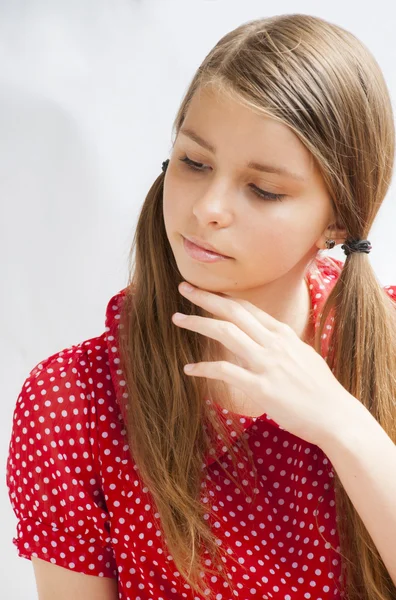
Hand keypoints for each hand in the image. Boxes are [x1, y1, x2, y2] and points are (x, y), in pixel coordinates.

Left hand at [171, 280, 359, 447]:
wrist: (336, 416)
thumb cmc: (320, 389)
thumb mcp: (302, 355)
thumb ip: (281, 344)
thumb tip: (267, 337)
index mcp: (283, 334)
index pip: (248, 307)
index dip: (223, 296)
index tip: (205, 289)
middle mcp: (274, 343)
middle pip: (233, 311)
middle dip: (206, 298)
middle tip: (184, 287)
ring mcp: (267, 363)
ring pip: (226, 333)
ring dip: (198, 323)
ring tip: (177, 319)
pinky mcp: (260, 387)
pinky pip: (225, 371)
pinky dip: (204, 368)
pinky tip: (189, 369)